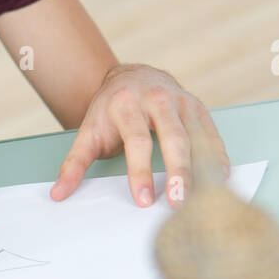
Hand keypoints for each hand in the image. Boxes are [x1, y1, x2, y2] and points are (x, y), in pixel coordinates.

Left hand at [49, 64, 230, 208]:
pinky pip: (211, 134)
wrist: (131, 76)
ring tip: (204, 198)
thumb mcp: (88, 132)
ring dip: (202, 169)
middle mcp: (157, 100)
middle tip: (179, 203)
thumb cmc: (109, 110)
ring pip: (196, 138)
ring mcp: (181, 102)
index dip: (141, 172)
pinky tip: (220, 179)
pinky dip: (217, 157)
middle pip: (173, 139)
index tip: (143, 200)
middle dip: (178, 172)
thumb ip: (74, 164)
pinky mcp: (198, 108)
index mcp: (126, 105)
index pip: (137, 141)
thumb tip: (57, 194)